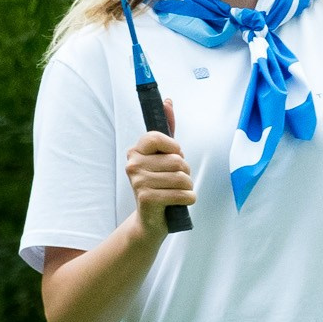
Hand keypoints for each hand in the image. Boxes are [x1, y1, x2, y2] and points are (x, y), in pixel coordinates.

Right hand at [127, 104, 194, 237]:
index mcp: (136, 151)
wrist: (151, 220)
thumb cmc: (161, 185)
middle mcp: (133, 164)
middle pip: (176, 160)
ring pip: (181, 178)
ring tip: (179, 192)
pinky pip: (180, 194)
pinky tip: (183, 201)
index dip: (174, 148)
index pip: (158, 137)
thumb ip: (167, 130)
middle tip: (177, 181)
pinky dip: (189, 198)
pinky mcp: (146, 198)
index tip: (175, 156)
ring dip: (188, 187)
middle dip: (186, 172)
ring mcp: (138, 181)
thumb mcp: (164, 157)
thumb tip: (167, 101)